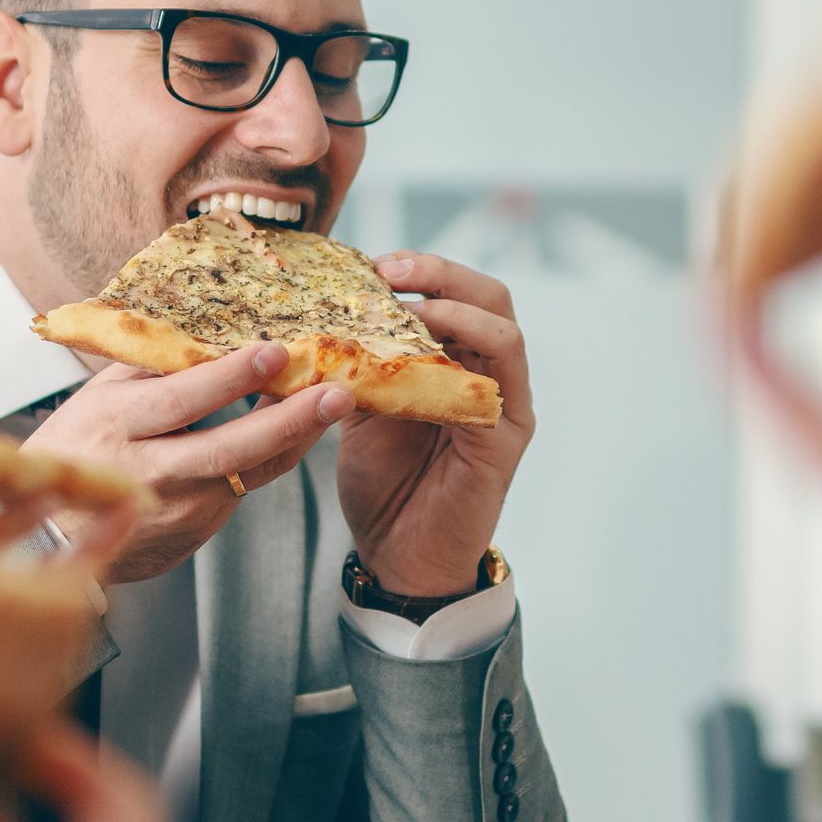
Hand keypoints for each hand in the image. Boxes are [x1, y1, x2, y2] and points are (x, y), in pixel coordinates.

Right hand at [27, 348, 351, 585]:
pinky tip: (296, 429)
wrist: (53, 531)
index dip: (230, 377)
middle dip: (288, 420)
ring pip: (248, 474)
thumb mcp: (98, 397)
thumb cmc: (77, 445)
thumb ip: (151, 367)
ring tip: (333, 404)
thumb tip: (209, 324)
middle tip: (335, 392)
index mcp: (117, 427)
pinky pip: (242, 491)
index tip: (276, 350)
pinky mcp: (194, 534)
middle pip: (229, 450)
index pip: (182, 401)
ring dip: (295, 437)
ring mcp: (176, 511)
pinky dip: (270, 458)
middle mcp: (149, 474)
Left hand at [333, 254, 534, 600]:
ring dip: (454, 304)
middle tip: (388, 268)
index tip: (370, 264)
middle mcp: (489, 378)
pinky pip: (502, 375)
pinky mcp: (505, 437)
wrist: (398, 557)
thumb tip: (315, 311)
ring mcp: (504, 405)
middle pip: (490, 298)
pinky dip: (467, 346)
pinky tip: (422, 347)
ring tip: (406, 303)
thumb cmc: (383, 485)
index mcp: (457, 364)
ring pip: (503, 327)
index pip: (457, 295)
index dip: (421, 269)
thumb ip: (356, 362)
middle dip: (440, 272)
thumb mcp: (359, 408)